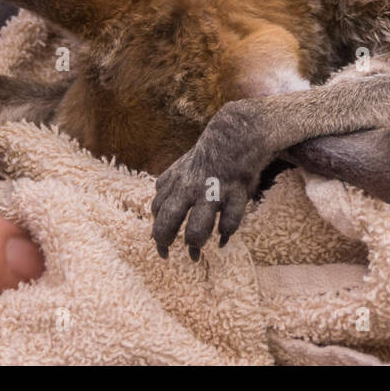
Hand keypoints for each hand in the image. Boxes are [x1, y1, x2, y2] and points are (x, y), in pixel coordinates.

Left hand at [151, 110, 265, 260]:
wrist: (236, 135)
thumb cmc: (207, 159)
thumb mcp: (180, 169)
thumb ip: (167, 188)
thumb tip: (153, 212)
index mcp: (175, 183)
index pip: (157, 212)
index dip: (157, 233)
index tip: (163, 247)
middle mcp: (189, 188)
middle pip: (168, 221)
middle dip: (165, 242)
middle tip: (168, 254)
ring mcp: (211, 192)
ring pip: (196, 228)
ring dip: (195, 242)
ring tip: (196, 250)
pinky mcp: (234, 194)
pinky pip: (229, 223)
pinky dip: (225, 233)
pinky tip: (223, 238)